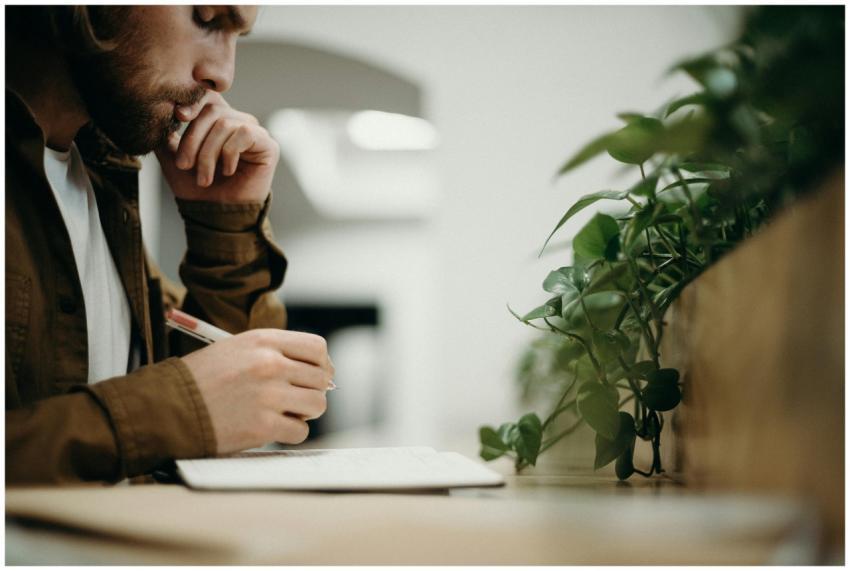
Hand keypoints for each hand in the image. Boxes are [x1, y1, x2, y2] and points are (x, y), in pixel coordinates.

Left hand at [154, 91, 278, 203]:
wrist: (216, 216)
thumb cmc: (196, 189)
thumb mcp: (173, 158)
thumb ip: (165, 135)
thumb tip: (160, 116)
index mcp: (217, 121)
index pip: (206, 96)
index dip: (192, 102)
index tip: (178, 117)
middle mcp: (237, 122)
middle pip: (212, 110)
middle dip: (194, 139)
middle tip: (184, 166)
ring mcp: (254, 133)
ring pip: (225, 124)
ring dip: (208, 153)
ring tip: (204, 178)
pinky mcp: (268, 145)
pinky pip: (244, 133)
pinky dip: (229, 153)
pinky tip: (227, 171)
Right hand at [181, 329, 333, 453]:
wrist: (168, 408)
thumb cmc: (202, 379)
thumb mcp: (236, 349)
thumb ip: (275, 353)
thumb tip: (319, 370)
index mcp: (264, 341)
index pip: (317, 348)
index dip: (321, 364)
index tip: (315, 375)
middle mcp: (270, 364)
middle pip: (321, 378)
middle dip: (312, 390)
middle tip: (295, 398)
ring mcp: (268, 395)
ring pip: (317, 405)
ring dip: (304, 412)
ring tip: (284, 412)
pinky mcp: (263, 426)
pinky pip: (300, 431)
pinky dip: (290, 433)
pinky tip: (271, 428)